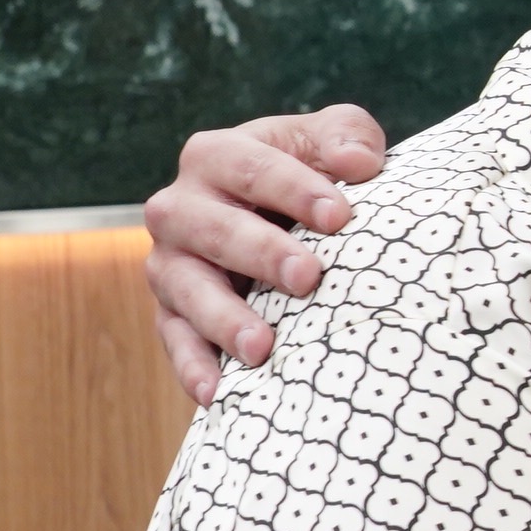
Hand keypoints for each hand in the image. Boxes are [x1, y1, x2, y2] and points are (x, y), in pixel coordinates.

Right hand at [140, 107, 390, 398]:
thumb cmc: (314, 175)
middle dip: (260, 253)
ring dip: (223, 318)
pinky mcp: (171, 310)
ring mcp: (170, 263)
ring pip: (185, 288)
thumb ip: (347, 136)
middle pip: (212, 228)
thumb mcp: (331, 141)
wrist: (286, 220)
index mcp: (217, 155)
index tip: (341, 217)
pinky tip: (219, 394)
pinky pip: (174, 339)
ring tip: (263, 347)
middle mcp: (180, 207)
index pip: (251, 168)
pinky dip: (193, 367)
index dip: (295, 189)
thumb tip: (360, 162)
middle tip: (309, 278)